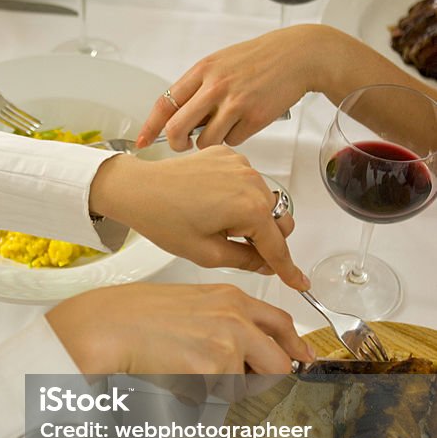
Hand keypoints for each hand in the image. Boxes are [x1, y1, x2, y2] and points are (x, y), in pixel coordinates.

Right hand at [47, 282, 315, 376]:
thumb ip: (225, 321)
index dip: (294, 346)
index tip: (300, 359)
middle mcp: (236, 319)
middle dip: (266, 381)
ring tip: (185, 370)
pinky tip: (173, 375)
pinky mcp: (213, 370)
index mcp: (231, 298)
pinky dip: (195, 396)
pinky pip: (213, 398)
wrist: (111, 325)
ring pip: (242, 388)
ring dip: (220, 389)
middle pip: (278, 363)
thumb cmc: (137, 313)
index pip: (281, 323)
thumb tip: (242, 351)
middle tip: (244, 386)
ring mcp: (228, 344)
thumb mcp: (192, 302)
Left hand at [89, 145, 308, 289]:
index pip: (278, 246)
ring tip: (215, 223)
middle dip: (264, 239)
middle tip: (236, 248)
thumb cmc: (163, 218)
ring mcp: (241, 164)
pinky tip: (212, 203)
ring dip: (250, 216)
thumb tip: (266, 263)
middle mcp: (252, 181)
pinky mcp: (228, 155)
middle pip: (278, 220)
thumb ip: (245, 260)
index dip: (288, 269)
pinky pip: (246, 181)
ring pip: (263, 200)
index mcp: (249, 207)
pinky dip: (238, 195)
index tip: (299, 281)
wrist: (137, 189)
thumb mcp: (207, 253)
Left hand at [136, 26, 317, 150]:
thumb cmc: (257, 60)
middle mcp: (215, 86)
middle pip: (177, 129)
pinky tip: (246, 121)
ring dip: (209, 142)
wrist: (297, 56)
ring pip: (205, 141)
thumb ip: (198, 87)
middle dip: (176, 144)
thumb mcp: (221, 63)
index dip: (149, 127)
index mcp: (202, 71)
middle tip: (183, 145)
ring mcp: (235, 103)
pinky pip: (232, 141)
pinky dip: (234, 137)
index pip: (165, 103)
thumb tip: (177, 118)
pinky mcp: (254, 118)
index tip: (141, 142)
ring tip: (224, 126)